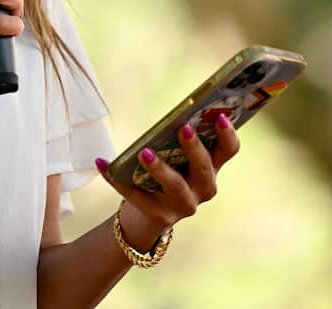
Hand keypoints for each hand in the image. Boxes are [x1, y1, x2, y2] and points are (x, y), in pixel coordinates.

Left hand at [96, 117, 240, 247]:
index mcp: (211, 168)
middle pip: (204, 168)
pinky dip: (117, 179)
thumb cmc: (167, 174)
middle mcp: (203, 188)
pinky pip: (136, 195)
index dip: (228, 134)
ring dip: (160, 168)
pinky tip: (102, 164)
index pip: (229, 150)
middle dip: (195, 148)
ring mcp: (183, 205)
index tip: (219, 116)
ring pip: (175, 185)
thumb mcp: (177, 158)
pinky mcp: (160, 216)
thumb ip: (178, 141)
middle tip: (183, 128)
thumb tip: (173, 115)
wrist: (148, 216)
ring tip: (144, 152)